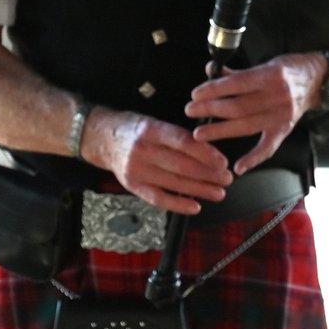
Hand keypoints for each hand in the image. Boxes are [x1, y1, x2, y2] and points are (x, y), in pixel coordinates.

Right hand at [86, 108, 231, 212]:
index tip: (223, 162)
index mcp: (151, 130)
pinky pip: (158, 198)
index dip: (206, 154)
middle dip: (208, 175)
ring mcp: (135, 170)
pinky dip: (178, 204)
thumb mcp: (154, 121)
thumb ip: (177, 135)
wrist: (101, 138)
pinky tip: (195, 206)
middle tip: (227, 179)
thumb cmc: (134, 128)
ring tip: (219, 193)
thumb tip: (210, 152)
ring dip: (199, 190)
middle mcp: (142, 150)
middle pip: (181, 165)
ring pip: (173, 183)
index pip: (183, 143)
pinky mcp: (132, 186)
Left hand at [186, 54, 326, 173]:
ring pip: (245, 126)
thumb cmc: (290, 68)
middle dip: (210, 109)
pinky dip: (253, 159)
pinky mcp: (285, 129)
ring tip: (199, 134)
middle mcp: (277, 96)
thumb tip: (211, 71)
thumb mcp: (266, 63)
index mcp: (271, 75)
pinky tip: (238, 167)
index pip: (236, 84)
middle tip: (190, 111)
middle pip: (237, 107)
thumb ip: (239, 72)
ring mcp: (281, 115)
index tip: (196, 94)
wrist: (319, 80)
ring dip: (220, 131)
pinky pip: (268, 147)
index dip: (214, 90)